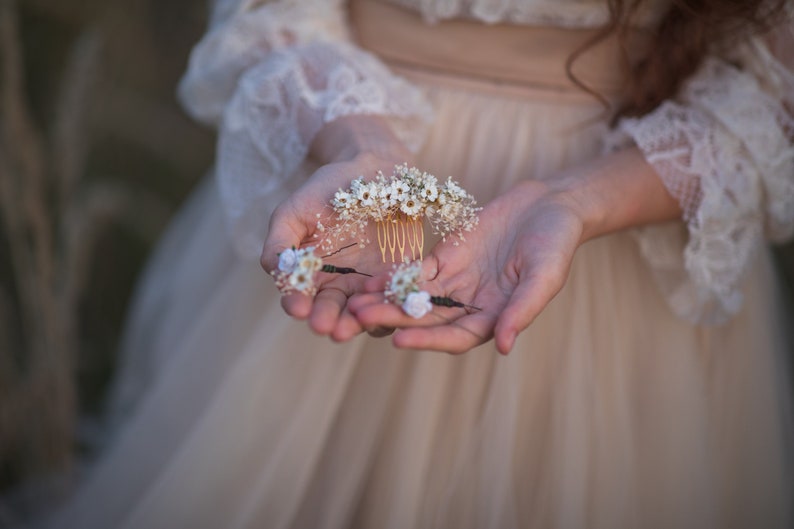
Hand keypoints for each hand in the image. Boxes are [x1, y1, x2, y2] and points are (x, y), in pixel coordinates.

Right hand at [261, 117, 412, 340]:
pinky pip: (396, 295)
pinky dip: (391, 303)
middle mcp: (339, 285)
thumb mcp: (295, 210)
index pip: (300, 296)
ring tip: (351, 327)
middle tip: (325, 326)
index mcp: (310, 273)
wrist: (373, 170)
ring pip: (363, 312)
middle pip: (331, 311)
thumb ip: (280, 241)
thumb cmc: (328, 189)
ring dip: (357, 322)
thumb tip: (274, 271)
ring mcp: (370, 283)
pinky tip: (387, 307)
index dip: (297, 303)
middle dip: (327, 320)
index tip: (298, 307)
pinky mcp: (400, 276)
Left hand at [349, 179, 583, 353]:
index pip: (455, 337)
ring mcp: (455, 284)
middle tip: (359, 318)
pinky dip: (393, 277)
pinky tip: (369, 281)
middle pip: (427, 320)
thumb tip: (504, 346)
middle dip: (393, 319)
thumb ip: (523, 310)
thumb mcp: (545, 276)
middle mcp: (470, 308)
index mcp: (494, 319)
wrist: (549, 206)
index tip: (399, 340)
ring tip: (354, 303)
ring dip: (385, 302)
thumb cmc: (555, 244)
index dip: (427, 340)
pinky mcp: (445, 260)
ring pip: (415, 298)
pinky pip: (415, 272)